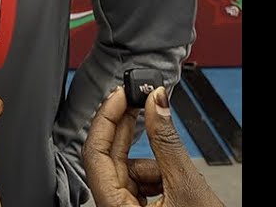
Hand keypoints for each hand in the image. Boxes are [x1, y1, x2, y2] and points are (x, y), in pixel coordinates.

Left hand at [83, 86, 223, 206]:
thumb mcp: (186, 185)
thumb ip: (167, 142)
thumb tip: (156, 102)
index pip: (95, 153)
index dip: (106, 119)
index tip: (120, 96)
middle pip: (108, 157)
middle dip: (125, 128)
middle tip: (138, 99)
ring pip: (128, 170)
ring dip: (150, 161)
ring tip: (174, 171)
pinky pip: (140, 182)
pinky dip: (157, 174)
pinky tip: (174, 182)